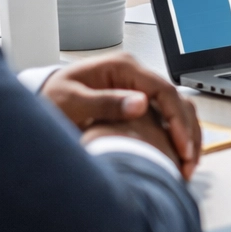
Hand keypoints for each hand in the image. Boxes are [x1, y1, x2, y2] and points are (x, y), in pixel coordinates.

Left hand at [40, 54, 200, 174]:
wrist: (41, 99)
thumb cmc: (51, 98)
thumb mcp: (71, 101)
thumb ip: (104, 102)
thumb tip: (140, 103)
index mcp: (123, 67)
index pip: (164, 91)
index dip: (177, 120)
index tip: (181, 148)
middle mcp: (135, 75)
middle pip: (177, 100)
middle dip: (187, 132)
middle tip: (189, 162)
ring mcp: (138, 87)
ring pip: (177, 108)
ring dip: (187, 135)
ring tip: (188, 164)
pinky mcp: (137, 102)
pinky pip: (166, 117)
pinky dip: (177, 135)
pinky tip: (177, 156)